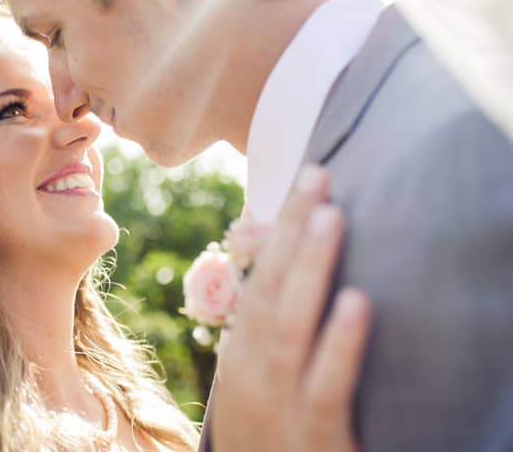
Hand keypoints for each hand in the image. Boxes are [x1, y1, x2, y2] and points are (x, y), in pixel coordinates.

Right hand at [211, 165, 371, 451]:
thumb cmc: (268, 437)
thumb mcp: (256, 383)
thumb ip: (269, 334)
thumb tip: (291, 272)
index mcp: (242, 352)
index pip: (259, 278)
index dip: (281, 229)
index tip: (302, 183)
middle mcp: (253, 368)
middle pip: (271, 287)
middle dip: (293, 229)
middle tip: (317, 175)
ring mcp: (278, 399)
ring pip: (291, 323)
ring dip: (311, 266)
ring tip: (332, 215)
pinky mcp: (313, 434)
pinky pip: (326, 382)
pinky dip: (339, 340)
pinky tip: (357, 299)